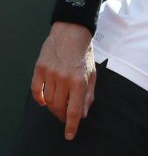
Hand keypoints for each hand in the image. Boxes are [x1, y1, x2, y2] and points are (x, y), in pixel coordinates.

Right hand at [32, 22, 96, 139]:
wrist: (71, 32)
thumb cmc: (84, 53)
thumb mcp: (92, 73)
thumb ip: (88, 94)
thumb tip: (83, 113)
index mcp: (79, 80)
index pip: (74, 110)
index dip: (71, 125)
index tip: (69, 135)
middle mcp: (64, 79)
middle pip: (59, 107)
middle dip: (62, 116)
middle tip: (64, 117)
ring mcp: (50, 74)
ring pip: (47, 100)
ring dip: (52, 107)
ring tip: (57, 105)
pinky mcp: (39, 69)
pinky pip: (35, 90)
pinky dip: (39, 98)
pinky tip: (43, 101)